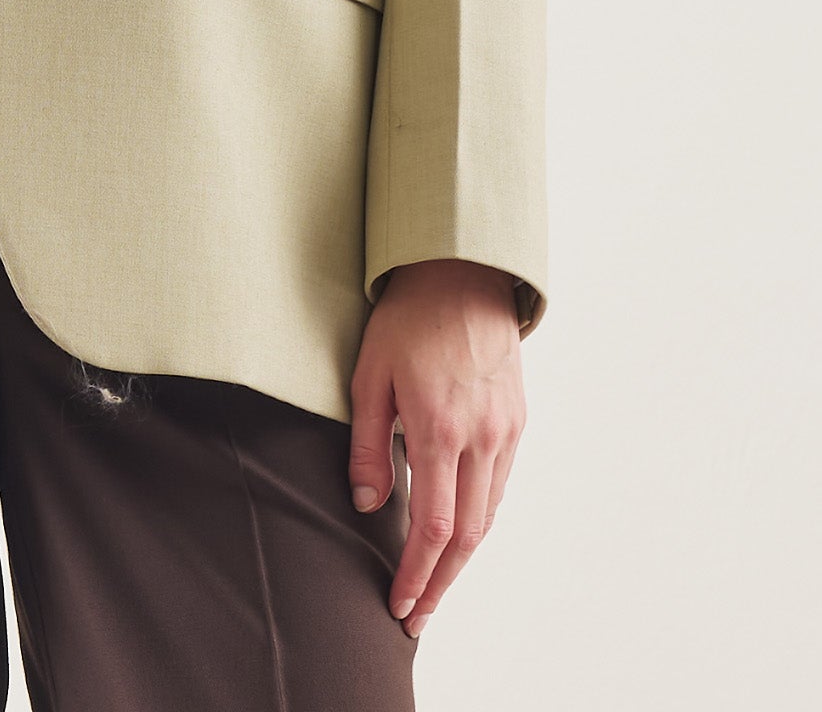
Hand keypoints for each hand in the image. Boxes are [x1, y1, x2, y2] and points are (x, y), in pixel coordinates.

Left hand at [347, 258, 524, 638]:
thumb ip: (368, 444)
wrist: (462, 272)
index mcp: (439, 428)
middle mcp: (481, 436)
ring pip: (489, 514)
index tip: (402, 605)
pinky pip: (500, 483)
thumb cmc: (408, 318)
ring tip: (434, 581)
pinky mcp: (518, 419)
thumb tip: (367, 503)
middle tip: (418, 613)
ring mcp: (506, 429)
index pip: (433, 526)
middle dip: (441, 581)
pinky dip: (480, 515)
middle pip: (467, 535)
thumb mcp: (369, 375)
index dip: (418, 574)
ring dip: (462, 555)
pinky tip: (459, 528)